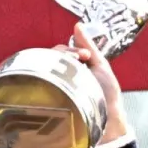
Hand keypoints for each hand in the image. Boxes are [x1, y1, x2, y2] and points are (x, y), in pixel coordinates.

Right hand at [52, 23, 130, 143]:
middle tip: (80, 61)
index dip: (69, 50)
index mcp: (70, 69)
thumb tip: (77, 25)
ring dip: (56, 67)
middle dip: (64, 55)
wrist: (108, 122)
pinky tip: (55, 82)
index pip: (59, 52)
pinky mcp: (49, 103)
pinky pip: (39, 89)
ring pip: (43, 71)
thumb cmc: (107, 96)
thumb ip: (89, 45)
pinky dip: (44, 82)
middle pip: (49, 60)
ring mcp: (54, 90)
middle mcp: (59, 78)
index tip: (85, 56)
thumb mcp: (100, 66)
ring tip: (71, 73)